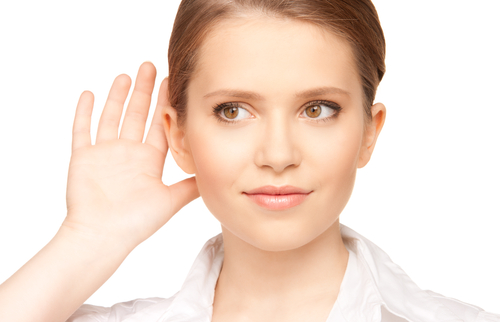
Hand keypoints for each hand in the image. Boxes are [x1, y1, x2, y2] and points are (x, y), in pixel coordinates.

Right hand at [64, 62, 198, 249]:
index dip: (165, 104)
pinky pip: (82, 130)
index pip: (158, 125)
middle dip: (145, 91)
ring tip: (127, 75)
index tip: (171, 83)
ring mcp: (105, 154)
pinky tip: (90, 93)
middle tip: (151, 66)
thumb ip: (191, 185)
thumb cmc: (136, 223)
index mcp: (148, 160)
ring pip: (112, 117)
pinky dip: (84, 112)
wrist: (102, 237)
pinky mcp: (83, 158)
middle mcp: (128, 153)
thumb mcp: (171, 200)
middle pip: (137, 114)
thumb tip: (215, 173)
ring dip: (118, 96)